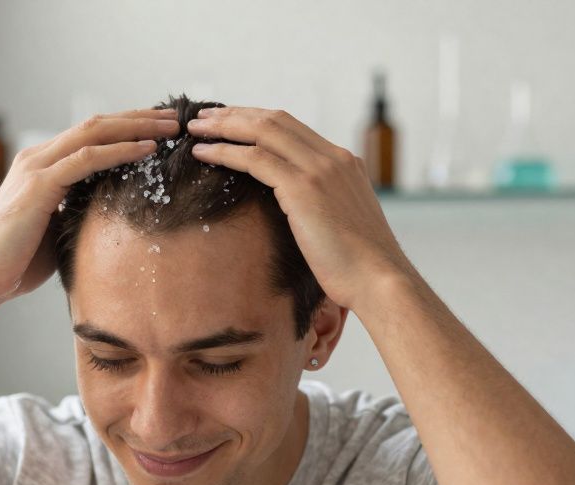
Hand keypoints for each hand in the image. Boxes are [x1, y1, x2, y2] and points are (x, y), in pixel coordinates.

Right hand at [0, 109, 179, 306]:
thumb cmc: (16, 262)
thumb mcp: (56, 229)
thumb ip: (77, 213)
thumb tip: (112, 217)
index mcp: (42, 166)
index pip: (91, 134)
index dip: (127, 127)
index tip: (161, 128)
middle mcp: (38, 158)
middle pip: (97, 124)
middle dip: (139, 118)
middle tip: (175, 117)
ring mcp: (36, 168)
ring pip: (94, 133)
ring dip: (136, 127)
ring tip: (170, 127)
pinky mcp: (38, 186)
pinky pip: (86, 159)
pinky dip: (120, 150)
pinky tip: (146, 150)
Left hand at [186, 107, 413, 311]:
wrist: (378, 280)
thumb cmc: (358, 266)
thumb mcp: (340, 224)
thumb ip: (320, 206)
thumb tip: (295, 213)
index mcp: (344, 162)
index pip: (292, 127)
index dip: (256, 120)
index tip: (229, 122)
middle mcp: (333, 157)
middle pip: (275, 120)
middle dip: (235, 114)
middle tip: (203, 117)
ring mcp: (320, 169)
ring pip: (263, 131)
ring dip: (224, 127)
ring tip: (195, 129)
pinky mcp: (303, 187)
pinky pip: (256, 159)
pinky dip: (226, 151)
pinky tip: (203, 153)